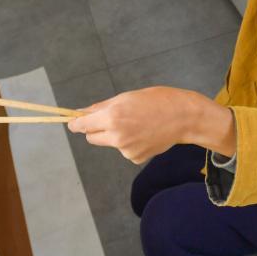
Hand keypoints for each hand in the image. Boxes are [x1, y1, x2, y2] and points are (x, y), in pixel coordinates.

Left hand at [67, 87, 233, 163]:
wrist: (183, 117)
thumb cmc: (156, 100)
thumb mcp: (126, 97)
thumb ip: (102, 107)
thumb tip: (83, 112)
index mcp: (113, 117)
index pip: (82, 125)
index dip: (76, 124)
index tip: (72, 122)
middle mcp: (117, 136)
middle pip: (92, 137)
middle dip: (95, 129)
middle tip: (109, 119)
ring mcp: (126, 150)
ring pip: (109, 143)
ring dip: (115, 135)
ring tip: (136, 124)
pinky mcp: (135, 158)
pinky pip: (124, 150)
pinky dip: (129, 143)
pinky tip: (144, 134)